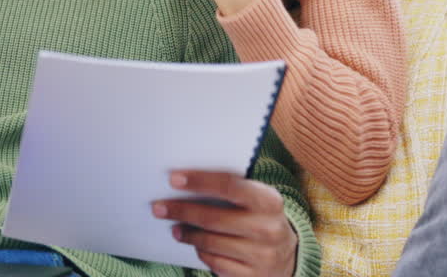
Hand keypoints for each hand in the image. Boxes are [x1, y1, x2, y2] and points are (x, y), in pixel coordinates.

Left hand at [153, 170, 297, 276]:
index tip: (173, 179)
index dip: (199, 181)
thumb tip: (185, 183)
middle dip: (182, 211)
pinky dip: (201, 252)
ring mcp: (261, 256)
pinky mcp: (251, 276)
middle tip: (159, 207)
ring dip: (187, 234)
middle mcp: (268, 229)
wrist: (288, 257)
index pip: (230, 186)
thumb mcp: (256, 201)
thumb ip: (231, 191)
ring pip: (210, 242)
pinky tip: (196, 245)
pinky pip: (214, 263)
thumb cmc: (260, 219)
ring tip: (175, 227)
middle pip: (213, 218)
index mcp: (270, 202)